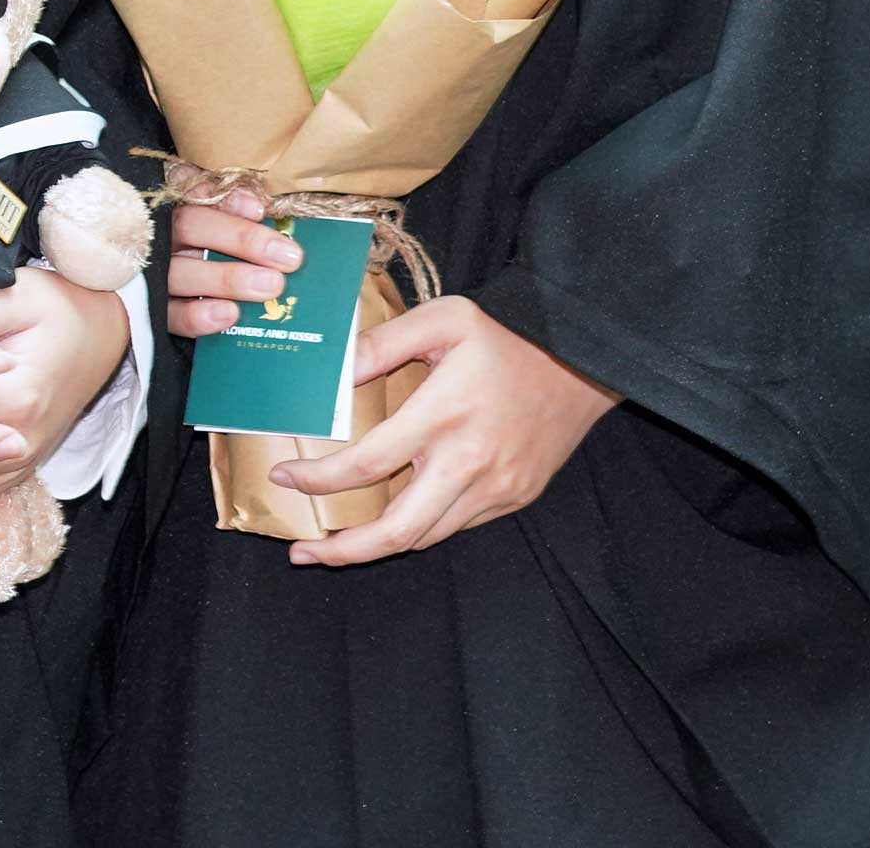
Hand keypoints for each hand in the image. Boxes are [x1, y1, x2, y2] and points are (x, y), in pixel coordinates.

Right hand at [163, 195, 303, 340]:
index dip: (226, 200)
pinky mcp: (157, 312)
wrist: (169, 302)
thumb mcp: (219, 224)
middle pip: (190, 226)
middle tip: (288, 256)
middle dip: (242, 239)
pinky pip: (173, 315)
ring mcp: (154, 274)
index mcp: (175, 207)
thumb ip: (235, 214)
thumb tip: (260, 211)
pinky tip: (230, 313)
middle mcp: (159, 235)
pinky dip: (200, 315)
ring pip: (182, 272)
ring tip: (271, 285)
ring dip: (228, 279)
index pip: (194, 191)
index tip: (259, 210)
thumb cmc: (209, 251)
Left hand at [272, 295, 616, 567]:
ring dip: (378, 546)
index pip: (366, 464)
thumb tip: (334, 372)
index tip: (285, 477)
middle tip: (302, 553)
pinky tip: (395, 516)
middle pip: (396, 531)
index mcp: (443, 415)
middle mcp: (469, 463)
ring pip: (425, 536)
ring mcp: (496, 488)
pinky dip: (420, 528)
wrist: (584, 357)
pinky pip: (457, 525)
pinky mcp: (516, 497)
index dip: (319, 479)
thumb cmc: (508, 334)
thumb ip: (382, 343)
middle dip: (341, 551)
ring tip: (338, 544)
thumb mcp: (443, 317)